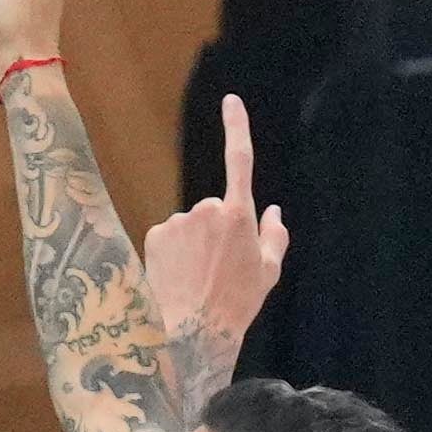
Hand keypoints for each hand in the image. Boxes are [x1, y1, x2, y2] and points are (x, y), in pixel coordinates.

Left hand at [143, 90, 293, 382]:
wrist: (194, 330)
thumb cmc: (238, 303)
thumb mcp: (268, 272)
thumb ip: (275, 236)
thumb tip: (274, 211)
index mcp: (240, 215)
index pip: (240, 161)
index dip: (236, 128)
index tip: (230, 102)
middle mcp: (207, 209)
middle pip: (214, 209)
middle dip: (216, 230)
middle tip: (220, 267)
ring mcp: (179, 220)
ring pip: (190, 225)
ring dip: (194, 244)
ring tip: (198, 277)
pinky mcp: (156, 233)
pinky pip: (170, 236)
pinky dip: (174, 252)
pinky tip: (179, 277)